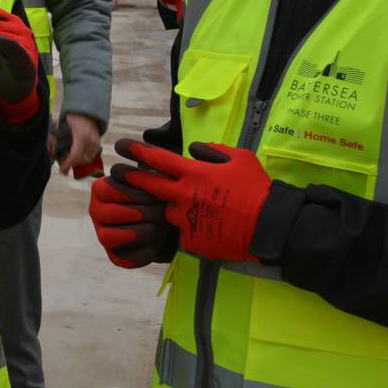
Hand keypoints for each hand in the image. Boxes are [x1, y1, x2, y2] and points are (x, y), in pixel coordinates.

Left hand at [49, 113, 102, 177]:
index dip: (67, 165)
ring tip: (70, 159)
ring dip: (79, 162)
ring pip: (89, 159)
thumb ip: (58, 138)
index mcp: (81, 136)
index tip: (62, 171)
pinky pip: (92, 154)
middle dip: (72, 164)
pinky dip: (85, 157)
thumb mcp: (62, 126)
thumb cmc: (72, 115)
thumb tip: (52, 151)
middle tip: (64, 164)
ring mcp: (96, 141)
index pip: (75, 156)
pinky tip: (78, 154)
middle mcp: (90, 140)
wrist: (87, 108)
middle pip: (82, 160)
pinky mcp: (98, 141)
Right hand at [89, 175, 173, 267]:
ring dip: (137, 233)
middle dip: (137, 214)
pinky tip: (157, 243)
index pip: (111, 189)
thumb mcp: (150, 179)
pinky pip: (122, 259)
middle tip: (158, 214)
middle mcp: (96, 211)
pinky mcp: (115, 255)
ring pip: (107, 237)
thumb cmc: (156, 193)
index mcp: (100, 188)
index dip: (136, 194)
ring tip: (158, 228)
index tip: (156, 195)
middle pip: (107, 214)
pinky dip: (143, 253)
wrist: (165, 216)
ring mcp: (102, 234)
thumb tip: (149, 180)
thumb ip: (145, 177)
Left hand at [111, 140, 271, 261]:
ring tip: (194, 210)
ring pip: (167, 212)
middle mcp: (184, 195)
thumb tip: (194, 150)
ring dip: (173, 208)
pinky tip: (208, 229)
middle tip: (118, 173)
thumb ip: (212, 151)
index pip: (157, 159)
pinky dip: (191, 229)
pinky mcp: (191, 241)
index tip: (122, 146)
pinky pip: (183, 233)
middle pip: (149, 185)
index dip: (137, 152)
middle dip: (131, 178)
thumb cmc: (256, 188)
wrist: (269, 226)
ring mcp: (185, 219)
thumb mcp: (238, 158)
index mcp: (194, 173)